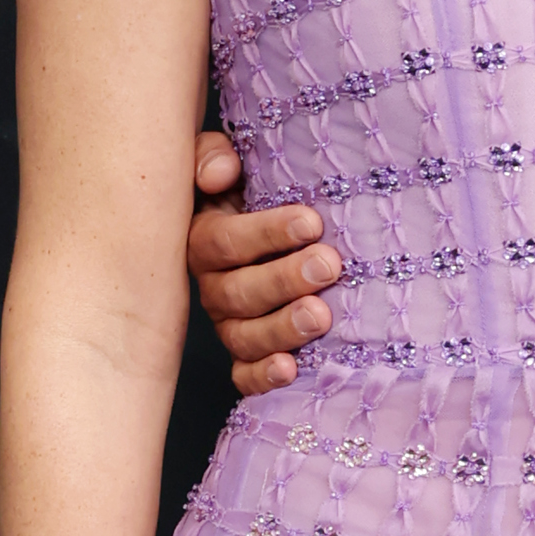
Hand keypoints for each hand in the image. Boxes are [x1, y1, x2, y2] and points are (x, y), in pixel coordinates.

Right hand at [189, 125, 338, 393]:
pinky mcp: (248, 357)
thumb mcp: (227, 165)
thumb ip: (212, 157)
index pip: (222, 240)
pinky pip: (245, 375)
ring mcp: (231, 325)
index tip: (311, 222)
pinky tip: (291, 370)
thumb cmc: (255, 194)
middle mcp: (214, 287)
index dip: (264, 233)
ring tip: (322, 315)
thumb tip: (222, 174)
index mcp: (206, 240)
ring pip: (244, 337)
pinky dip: (264, 377)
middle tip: (328, 265)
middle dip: (284, 280)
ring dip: (282, 329)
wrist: (275, 232)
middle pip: (237, 293)